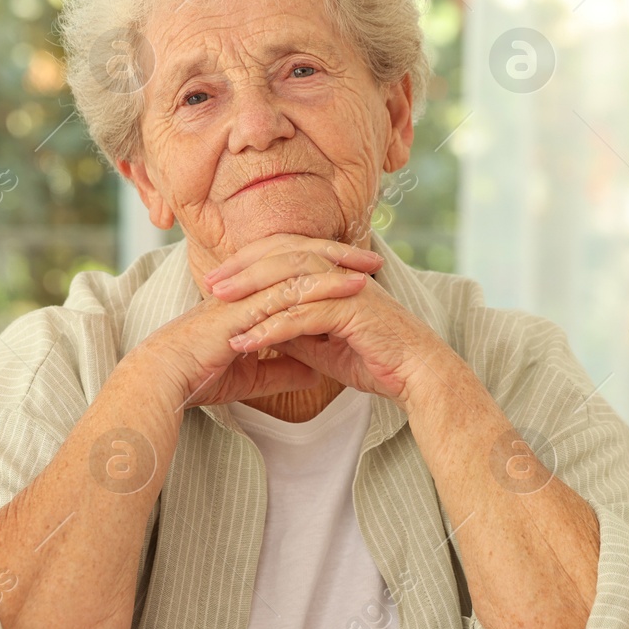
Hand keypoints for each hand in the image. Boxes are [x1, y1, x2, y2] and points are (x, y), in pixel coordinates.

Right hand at [129, 239, 382, 410]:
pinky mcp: (244, 309)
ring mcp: (245, 295)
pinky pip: (288, 292)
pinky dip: (321, 287)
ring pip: (297, 271)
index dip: (323, 267)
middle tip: (373, 260)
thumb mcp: (250, 376)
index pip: (290, 271)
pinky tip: (347, 288)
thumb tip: (315, 373)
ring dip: (336, 268)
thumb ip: (281, 370)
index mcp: (247, 296)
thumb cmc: (197, 377)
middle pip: (298, 259)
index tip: (357, 272)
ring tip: (370, 269)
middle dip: (337, 257)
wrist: (165, 382)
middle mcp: (247, 288)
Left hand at [206, 234, 450, 405]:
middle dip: (243, 268)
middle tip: (210, 283)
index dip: (250, 262)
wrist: (418, 375)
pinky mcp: (352, 312)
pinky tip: (246, 341)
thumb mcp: (324, 345)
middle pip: (283, 256)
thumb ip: (296, 332)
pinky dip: (271, 328)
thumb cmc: (377, 358)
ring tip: (218, 305)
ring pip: (290, 279)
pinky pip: (303, 316)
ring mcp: (347, 289)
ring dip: (251, 292)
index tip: (219, 279)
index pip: (285, 253)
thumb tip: (261, 330)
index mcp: (335, 273)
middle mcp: (340, 273)